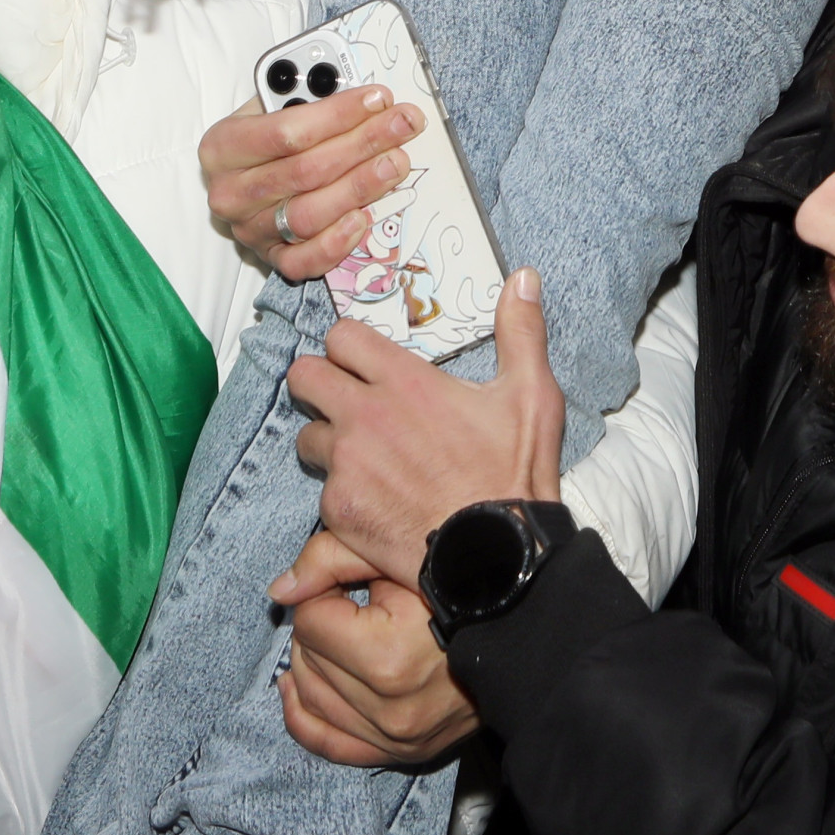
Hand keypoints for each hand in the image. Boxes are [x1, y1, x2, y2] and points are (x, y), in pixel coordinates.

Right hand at [203, 87, 422, 279]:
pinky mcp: (269, 258)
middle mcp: (230, 192)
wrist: (242, 180)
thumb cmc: (263, 139)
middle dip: (361, 144)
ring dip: (360, 187)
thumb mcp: (271, 107)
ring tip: (395, 163)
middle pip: (305, 171)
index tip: (377, 100)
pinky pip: (303, 260)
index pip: (285, 131)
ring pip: (308, 215)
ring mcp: (249, 229)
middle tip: (401, 126)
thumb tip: (366, 99)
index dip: (337, 115)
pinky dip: (335, 243)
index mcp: (222, 146)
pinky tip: (363, 218)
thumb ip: (309, 99)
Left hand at [270, 530, 480, 767]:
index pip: (311, 621)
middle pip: (310, 660)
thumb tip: (279, 590)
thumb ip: (330, 559)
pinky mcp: (404, 752)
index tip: (349, 580)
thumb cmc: (463, 581)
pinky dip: (303, 716)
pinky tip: (293, 687)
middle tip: (348, 600)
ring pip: (312, 699)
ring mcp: (399, 738)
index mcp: (389, 659)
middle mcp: (391, 709)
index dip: (324, 591)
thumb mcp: (398, 555)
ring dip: (310, 662)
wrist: (521, 626)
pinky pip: (330, 744)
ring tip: (329, 633)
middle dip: (318, 625)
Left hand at [293, 269, 562, 584]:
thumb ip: (520, 331)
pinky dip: (341, 491)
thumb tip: (523, 278)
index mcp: (405, 382)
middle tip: (343, 398)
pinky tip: (374, 498)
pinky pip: (321, 489)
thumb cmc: (513, 474)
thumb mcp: (530, 394)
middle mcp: (364, 417)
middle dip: (319, 382)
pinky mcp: (338, 509)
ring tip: (362, 455)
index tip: (364, 360)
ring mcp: (347, 465)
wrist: (496, 555)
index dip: (350, 345)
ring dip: (328, 440)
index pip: (340, 336)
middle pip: (303, 376)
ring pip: (307, 436)